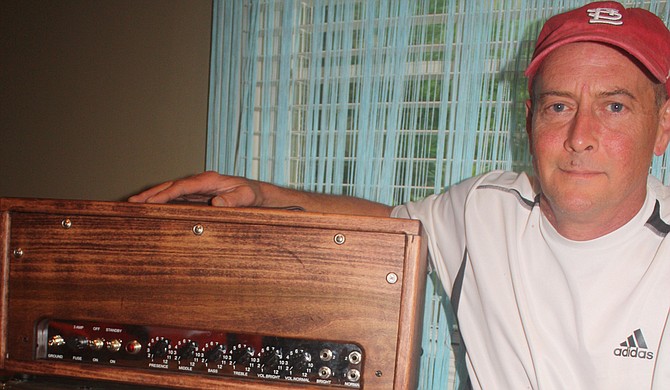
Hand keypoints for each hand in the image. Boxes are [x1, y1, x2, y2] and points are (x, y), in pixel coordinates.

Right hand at [128, 171, 263, 206]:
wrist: (256, 192)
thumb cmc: (251, 194)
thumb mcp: (246, 198)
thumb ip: (233, 201)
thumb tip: (216, 203)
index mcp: (209, 180)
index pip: (182, 186)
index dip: (166, 194)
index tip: (151, 202)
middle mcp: (200, 182)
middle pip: (171, 186)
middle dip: (151, 193)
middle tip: (132, 202)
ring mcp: (196, 188)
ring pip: (170, 190)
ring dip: (152, 196)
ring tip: (134, 205)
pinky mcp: (196, 195)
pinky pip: (175, 197)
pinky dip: (162, 200)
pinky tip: (150, 208)